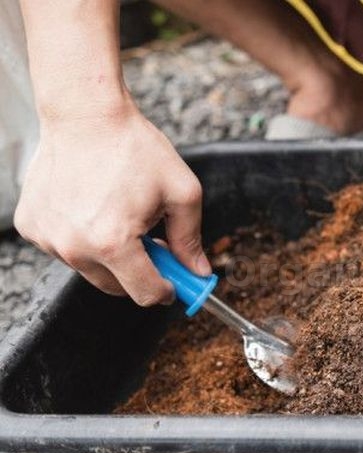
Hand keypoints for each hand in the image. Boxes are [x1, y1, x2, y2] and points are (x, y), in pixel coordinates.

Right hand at [14, 101, 210, 305]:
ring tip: (121, 215)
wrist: (85, 115)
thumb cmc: (133, 148)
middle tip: (153, 241)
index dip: (166, 291)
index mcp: (113, 242)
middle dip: (140, 271)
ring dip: (110, 254)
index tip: (174, 282)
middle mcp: (75, 247)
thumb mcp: (181, 193)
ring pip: (90, 269)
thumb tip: (198, 271)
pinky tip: (92, 207)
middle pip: (117, 287)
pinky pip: (65, 248)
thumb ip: (190, 238)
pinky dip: (82, 238)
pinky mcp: (31, 226)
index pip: (145, 294)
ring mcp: (48, 238)